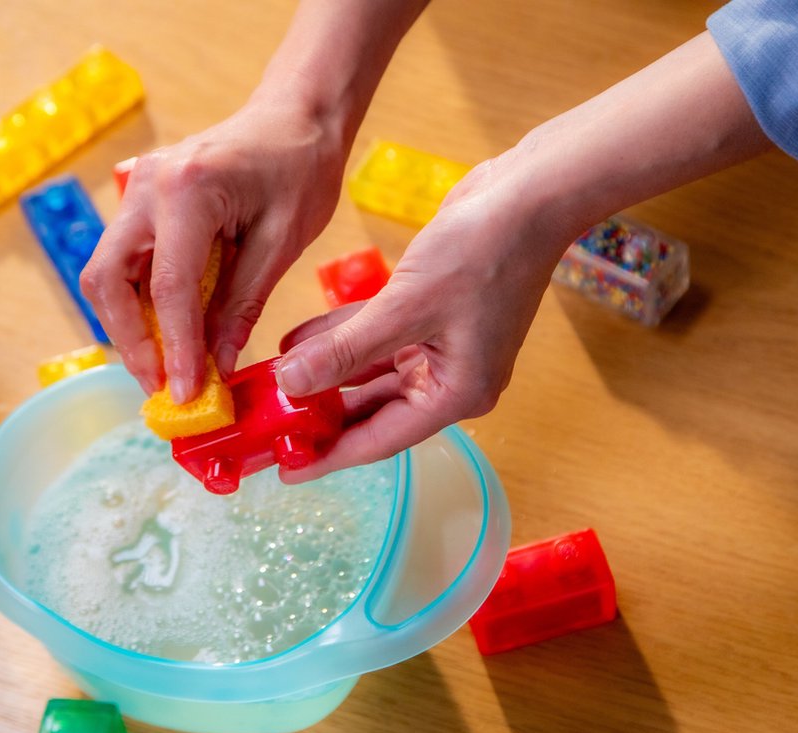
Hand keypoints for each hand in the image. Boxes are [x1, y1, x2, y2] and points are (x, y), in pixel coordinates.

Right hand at [80, 99, 346, 401]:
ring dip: (129, 327)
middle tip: (162, 388)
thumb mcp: (282, 242)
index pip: (168, 287)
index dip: (175, 349)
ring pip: (107, 275)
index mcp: (188, 190)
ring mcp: (137, 193)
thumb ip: (242, 304)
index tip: (187, 394)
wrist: (294, 115)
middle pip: (107, 281)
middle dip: (130, 342)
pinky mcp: (141, 205)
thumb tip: (215, 365)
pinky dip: (139, 305)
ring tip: (166, 371)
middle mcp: (147, 188)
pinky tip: (168, 337)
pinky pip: (125, 264)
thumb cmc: (300, 168)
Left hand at [274, 30, 769, 480]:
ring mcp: (441, 346)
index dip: (330, 458)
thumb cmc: (483, 251)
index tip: (286, 474)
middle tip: (267, 429)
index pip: (380, 439)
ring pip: (369, 372)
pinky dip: (340, 338)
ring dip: (324, 373)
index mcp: (456, 394)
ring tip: (270, 382)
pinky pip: (375, 337)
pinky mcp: (430, 314)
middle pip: (372, 410)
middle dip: (320, 415)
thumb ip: (344, 350)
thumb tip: (289, 383)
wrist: (530, 193)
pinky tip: (297, 340)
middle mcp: (449, 379)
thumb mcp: (405, 307)